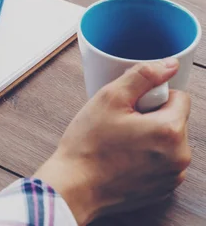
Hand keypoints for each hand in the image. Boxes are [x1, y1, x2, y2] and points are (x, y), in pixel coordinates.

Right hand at [34, 59, 190, 224]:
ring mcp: (172, 176)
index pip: (179, 97)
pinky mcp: (162, 189)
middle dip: (151, 117)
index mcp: (171, 131)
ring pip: (168, 141)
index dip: (151, 96)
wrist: (74, 187)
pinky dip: (147, 156)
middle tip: (120, 124)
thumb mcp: (109, 98)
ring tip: (119, 143)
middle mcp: (180, 157)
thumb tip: (169, 65)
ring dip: (150, 137)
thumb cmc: (88, 146)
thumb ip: (142, 76)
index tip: (130, 107)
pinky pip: (162, 161)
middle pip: (174, 119)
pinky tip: (122, 158)